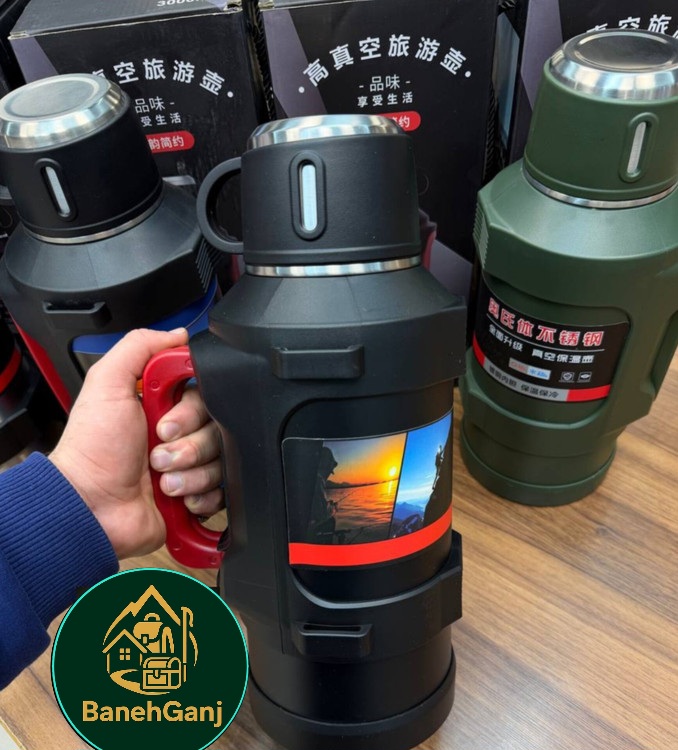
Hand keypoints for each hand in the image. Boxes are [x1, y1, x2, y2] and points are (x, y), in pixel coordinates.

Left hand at [49, 329, 223, 558]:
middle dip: (188, 444)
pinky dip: (200, 494)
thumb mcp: (107, 384)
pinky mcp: (194, 497)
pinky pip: (222, 491)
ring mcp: (187, 467)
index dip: (192, 409)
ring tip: (161, 479)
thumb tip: (178, 334)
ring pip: (221, 460)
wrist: (91, 507)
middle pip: (218, 429)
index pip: (205, 396)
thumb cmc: (93, 451)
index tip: (166, 421)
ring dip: (190, 471)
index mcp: (162, 407)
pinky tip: (176, 496)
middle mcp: (178, 436)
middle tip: (157, 452)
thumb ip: (139, 348)